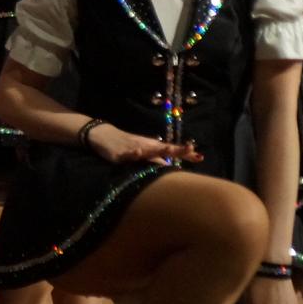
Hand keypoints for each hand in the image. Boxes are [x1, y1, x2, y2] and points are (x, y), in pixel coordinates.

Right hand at [87, 123, 201, 165]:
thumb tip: (169, 168)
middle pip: (164, 149)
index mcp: (152, 147)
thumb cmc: (125, 145)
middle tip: (191, 149)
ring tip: (169, 151)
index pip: (172, 151)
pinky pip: (128, 154)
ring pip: (148, 150)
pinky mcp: (121, 153)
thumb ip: (155, 160)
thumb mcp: (141, 153)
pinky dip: (133, 153)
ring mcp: (134, 148)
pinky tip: (138, 153)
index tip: (200, 157)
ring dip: (159, 151)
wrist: (102, 135)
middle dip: (177, 150)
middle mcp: (146, 146)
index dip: (185, 153)